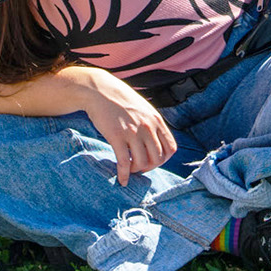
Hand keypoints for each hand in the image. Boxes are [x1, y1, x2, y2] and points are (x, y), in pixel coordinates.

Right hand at [76, 69, 174, 185]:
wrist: (99, 90)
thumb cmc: (119, 100)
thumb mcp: (143, 108)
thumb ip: (151, 123)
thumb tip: (155, 140)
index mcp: (156, 120)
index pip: (171, 148)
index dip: (164, 159)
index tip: (153, 161)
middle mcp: (148, 127)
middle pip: (158, 158)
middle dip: (150, 167)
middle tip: (139, 167)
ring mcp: (133, 132)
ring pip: (142, 162)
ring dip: (136, 170)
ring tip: (129, 169)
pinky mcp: (116, 136)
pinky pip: (124, 162)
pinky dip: (123, 174)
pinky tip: (121, 179)